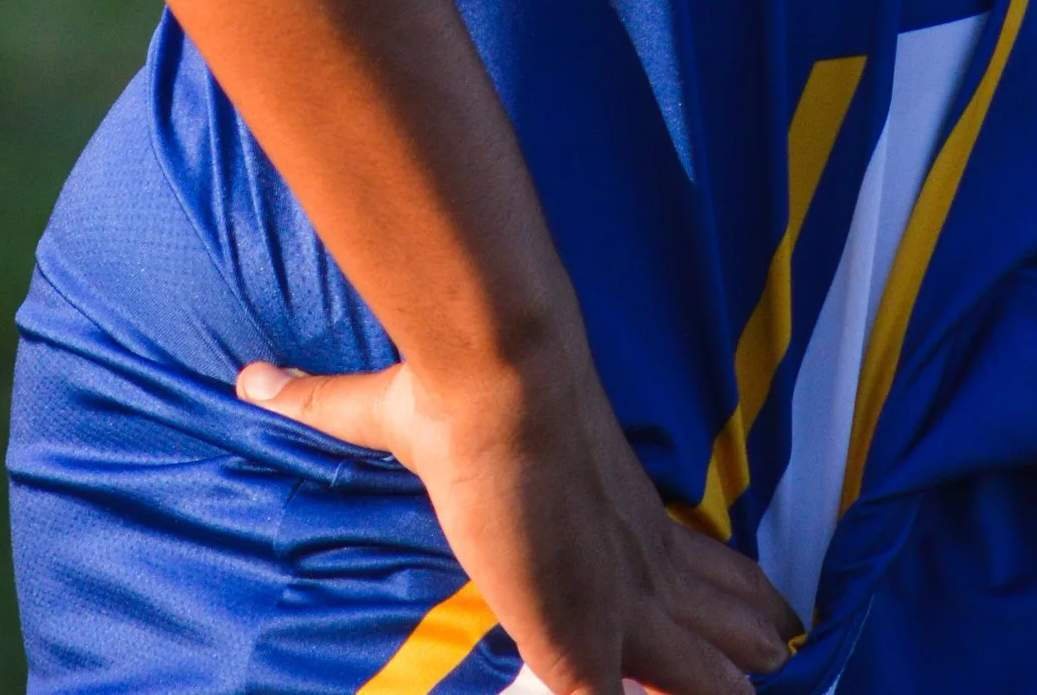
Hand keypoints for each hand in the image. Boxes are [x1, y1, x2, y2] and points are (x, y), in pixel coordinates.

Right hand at [238, 338, 799, 694]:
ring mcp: (621, 603)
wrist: (496, 374)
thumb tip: (250, 377)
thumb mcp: (388, 410)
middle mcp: (632, 555)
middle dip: (745, 638)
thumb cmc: (454, 388)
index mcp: (613, 505)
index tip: (764, 601)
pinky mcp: (591, 648)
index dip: (725, 583)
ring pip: (702, 666)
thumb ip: (324, 403)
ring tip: (768, 680)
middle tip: (786, 654)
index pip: (687, 554)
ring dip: (723, 681)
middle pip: (716, 611)